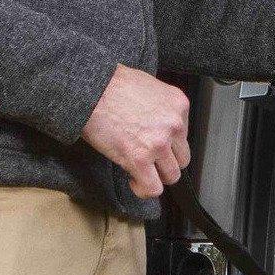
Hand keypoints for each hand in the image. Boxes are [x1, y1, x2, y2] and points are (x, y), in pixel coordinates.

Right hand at [81, 63, 190, 198]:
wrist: (91, 90)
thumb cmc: (112, 85)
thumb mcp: (150, 88)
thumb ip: (162, 108)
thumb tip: (159, 124)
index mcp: (179, 105)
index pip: (183, 137)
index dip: (168, 144)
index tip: (155, 145)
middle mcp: (174, 125)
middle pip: (181, 159)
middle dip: (164, 162)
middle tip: (149, 161)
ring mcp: (159, 143)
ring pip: (171, 175)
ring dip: (155, 176)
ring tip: (140, 171)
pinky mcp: (140, 159)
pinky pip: (153, 188)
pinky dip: (143, 189)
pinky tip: (133, 179)